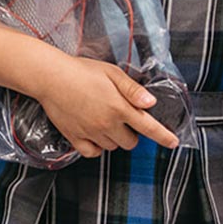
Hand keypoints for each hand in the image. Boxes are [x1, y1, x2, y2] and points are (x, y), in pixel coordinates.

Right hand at [36, 58, 180, 156]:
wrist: (49, 77)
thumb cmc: (80, 70)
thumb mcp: (112, 72)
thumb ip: (133, 89)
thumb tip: (151, 102)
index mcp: (119, 107)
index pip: (149, 127)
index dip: (164, 137)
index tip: (173, 143)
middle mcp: (107, 123)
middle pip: (130, 142)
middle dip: (131, 133)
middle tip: (122, 119)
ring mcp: (90, 132)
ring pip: (112, 147)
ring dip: (113, 139)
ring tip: (104, 122)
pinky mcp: (74, 137)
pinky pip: (92, 153)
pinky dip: (97, 147)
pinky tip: (94, 135)